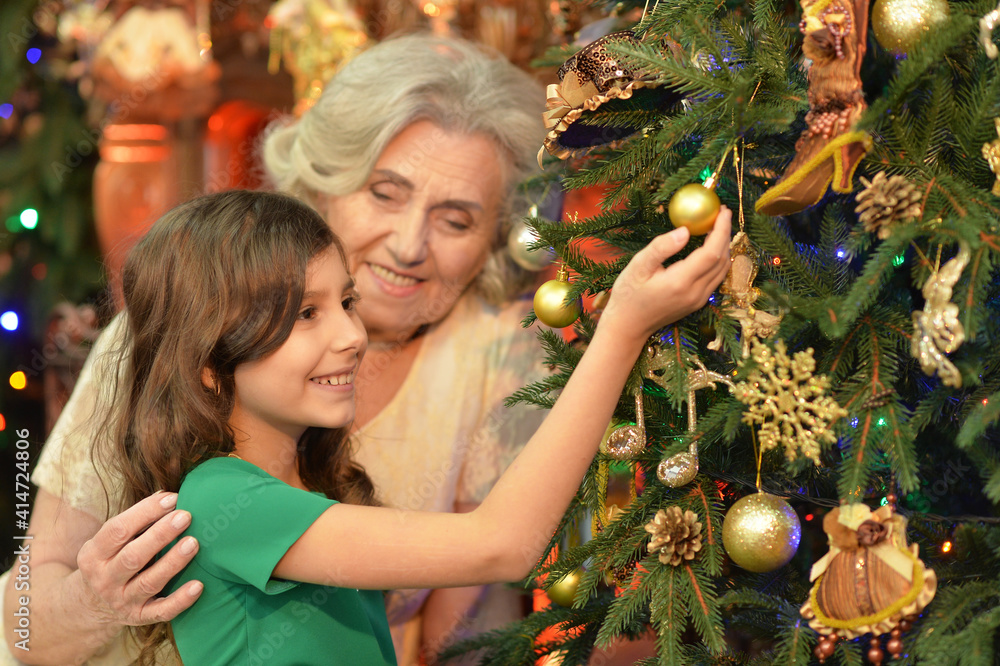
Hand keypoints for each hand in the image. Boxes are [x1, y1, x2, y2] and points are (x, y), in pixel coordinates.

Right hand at [76, 491, 202, 626]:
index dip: (145, 512)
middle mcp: (105, 579)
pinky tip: (199, 586)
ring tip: (194, 543)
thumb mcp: (109, 541)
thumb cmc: (111, 559)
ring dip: (172, 562)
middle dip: (160, 535)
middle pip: (133, 557)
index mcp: (94, 555)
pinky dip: (180, 600)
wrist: (91, 605)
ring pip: (149, 582)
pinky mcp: (139, 617)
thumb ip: (134, 522)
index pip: (117, 530)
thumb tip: (168, 497)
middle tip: (186, 516)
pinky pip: (161, 611)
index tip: (172, 498)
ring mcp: (121, 600)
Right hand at [603, 206, 732, 343]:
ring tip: (718, 227)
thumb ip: (662, 247)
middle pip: (722, 260)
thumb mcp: (637, 266)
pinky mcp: (698, 303)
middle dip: (725, 234)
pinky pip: (716, 278)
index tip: (722, 211)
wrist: (628, 327)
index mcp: (680, 282)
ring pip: (722, 270)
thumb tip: (686, 230)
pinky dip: (718, 259)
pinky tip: (710, 247)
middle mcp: (695, 293)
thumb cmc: (628, 295)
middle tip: (721, 214)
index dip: (721, 230)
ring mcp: (699, 300)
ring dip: (724, 247)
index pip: (712, 252)